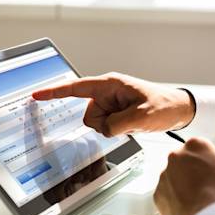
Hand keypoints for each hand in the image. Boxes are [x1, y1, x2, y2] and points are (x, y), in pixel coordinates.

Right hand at [32, 72, 194, 136]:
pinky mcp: (114, 113)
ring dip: (111, 127)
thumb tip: (102, 129)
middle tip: (126, 121)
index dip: (54, 92)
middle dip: (104, 123)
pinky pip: (104, 126)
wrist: (178, 110)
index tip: (36, 95)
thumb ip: (116, 124)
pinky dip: (115, 129)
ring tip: (131, 122)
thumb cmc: (163, 105)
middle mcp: (106, 93)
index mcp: (109, 85)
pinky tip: (130, 124)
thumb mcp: (141, 116)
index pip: (75, 88)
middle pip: (88, 114)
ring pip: (96, 123)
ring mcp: (110, 103)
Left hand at [153, 137, 214, 214]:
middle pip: (184, 161)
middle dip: (194, 171)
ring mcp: (163, 177)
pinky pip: (167, 195)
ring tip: (199, 201)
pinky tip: (189, 209)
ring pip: (174, 178)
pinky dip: (176, 201)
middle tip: (208, 186)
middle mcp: (174, 157)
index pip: (202, 147)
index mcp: (194, 146)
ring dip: (183, 186)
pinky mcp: (157, 196)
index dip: (211, 160)